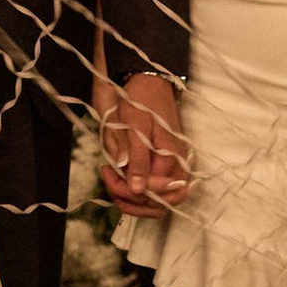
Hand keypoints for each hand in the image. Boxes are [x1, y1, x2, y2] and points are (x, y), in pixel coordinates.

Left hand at [97, 67, 187, 214]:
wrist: (149, 82)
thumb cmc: (141, 101)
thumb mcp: (135, 125)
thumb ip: (138, 158)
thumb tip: (137, 189)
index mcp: (172, 157)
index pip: (159, 194)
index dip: (133, 192)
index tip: (112, 175)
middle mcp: (177, 167)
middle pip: (160, 204)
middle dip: (132, 200)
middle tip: (110, 178)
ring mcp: (172, 168)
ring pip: (156, 201)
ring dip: (132, 199)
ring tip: (111, 178)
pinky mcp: (164, 166)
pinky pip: (154, 190)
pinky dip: (135, 191)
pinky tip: (119, 176)